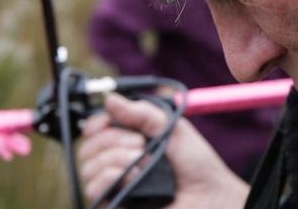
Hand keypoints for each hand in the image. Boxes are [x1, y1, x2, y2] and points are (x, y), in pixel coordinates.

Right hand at [78, 93, 249, 207]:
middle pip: (88, 146)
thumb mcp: (170, 127)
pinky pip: (94, 187)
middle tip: (139, 143)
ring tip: (142, 162)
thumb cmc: (195, 164)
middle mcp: (118, 162)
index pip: (95, 129)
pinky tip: (134, 177)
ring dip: (116, 158)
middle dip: (112, 139)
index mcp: (129, 139)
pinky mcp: (115, 203)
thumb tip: (110, 99)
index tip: (106, 120)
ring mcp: (116, 184)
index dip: (96, 122)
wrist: (209, 195)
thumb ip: (141, 113)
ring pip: (89, 166)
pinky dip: (112, 176)